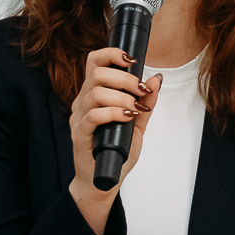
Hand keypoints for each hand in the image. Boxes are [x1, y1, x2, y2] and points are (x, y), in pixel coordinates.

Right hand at [67, 46, 161, 232]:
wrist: (103, 180)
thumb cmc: (117, 151)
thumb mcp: (137, 124)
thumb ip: (145, 102)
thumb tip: (156, 78)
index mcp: (93, 94)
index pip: (94, 62)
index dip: (112, 54)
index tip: (133, 61)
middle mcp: (83, 102)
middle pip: (97, 73)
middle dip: (125, 78)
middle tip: (142, 91)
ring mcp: (79, 117)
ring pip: (96, 92)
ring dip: (122, 97)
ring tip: (136, 109)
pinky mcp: (79, 134)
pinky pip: (93, 115)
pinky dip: (114, 112)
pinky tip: (127, 117)